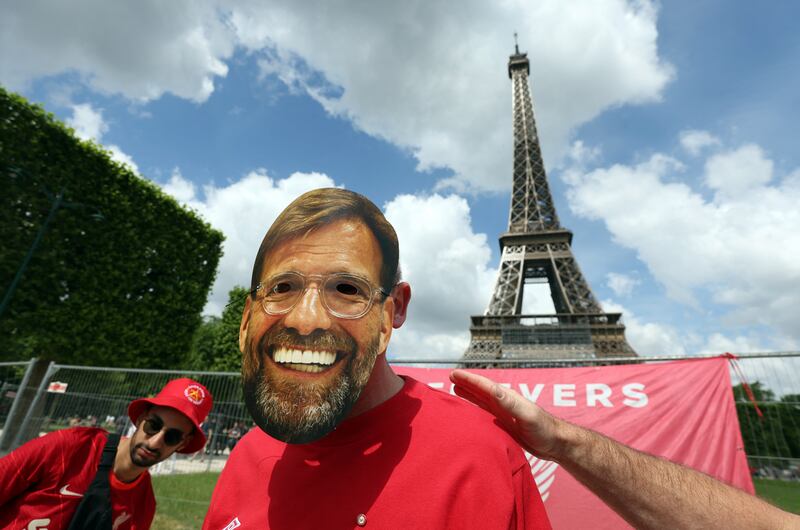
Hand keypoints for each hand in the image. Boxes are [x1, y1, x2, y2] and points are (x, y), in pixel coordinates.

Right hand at [449, 369, 565, 461]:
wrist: (556, 443)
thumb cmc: (544, 429)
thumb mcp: (526, 415)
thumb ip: (510, 403)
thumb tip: (492, 390)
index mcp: (507, 398)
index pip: (484, 385)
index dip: (468, 379)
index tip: (454, 374)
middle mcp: (504, 403)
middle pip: (481, 390)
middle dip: (466, 382)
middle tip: (451, 376)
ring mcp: (503, 413)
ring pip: (481, 400)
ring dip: (469, 393)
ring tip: (455, 388)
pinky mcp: (504, 424)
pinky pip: (485, 413)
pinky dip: (475, 408)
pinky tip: (470, 410)